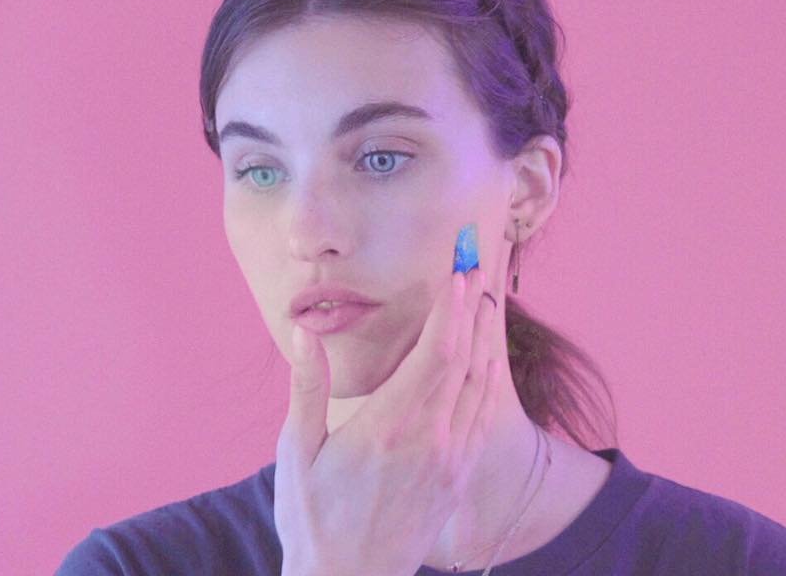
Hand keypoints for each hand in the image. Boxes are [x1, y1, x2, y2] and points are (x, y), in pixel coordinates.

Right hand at [274, 267, 502, 575]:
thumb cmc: (313, 519)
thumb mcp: (297, 452)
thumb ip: (307, 387)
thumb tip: (304, 331)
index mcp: (388, 426)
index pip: (434, 352)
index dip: (450, 308)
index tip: (457, 271)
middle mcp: (429, 439)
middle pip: (465, 359)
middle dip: (472, 308)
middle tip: (477, 266)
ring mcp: (450, 459)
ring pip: (480, 386)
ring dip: (486, 338)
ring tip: (486, 299)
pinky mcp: (458, 478)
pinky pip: (482, 417)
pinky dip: (488, 379)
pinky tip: (487, 361)